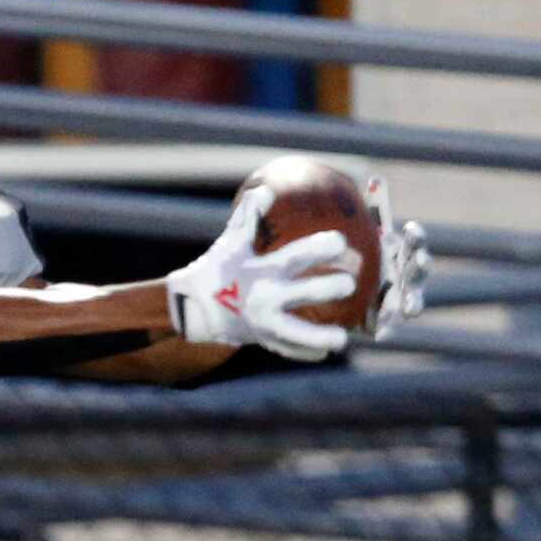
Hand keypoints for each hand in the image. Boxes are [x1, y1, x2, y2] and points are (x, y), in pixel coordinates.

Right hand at [166, 183, 359, 361]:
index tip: (341, 243)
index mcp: (262, 271)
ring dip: (322, 337)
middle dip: (333, 287)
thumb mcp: (231, 242)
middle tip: (348, 282)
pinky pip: (290, 350)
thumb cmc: (216, 270)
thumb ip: (250, 216)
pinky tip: (324, 349)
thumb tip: (266, 189)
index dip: (324, 247)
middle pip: (307, 293)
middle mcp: (265, 298)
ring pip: (299, 334)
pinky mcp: (263, 341)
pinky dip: (307, 350)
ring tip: (341, 338)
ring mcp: (265, 324)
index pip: (299, 256)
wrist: (192, 309)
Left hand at [364, 174, 431, 339]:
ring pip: (411, 303)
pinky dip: (386, 331)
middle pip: (419, 273)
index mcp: (403, 254)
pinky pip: (386, 329)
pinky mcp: (382, 324)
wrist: (347, 293)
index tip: (410, 228)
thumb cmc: (365, 257)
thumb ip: (375, 210)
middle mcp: (406, 278)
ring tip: (409, 304)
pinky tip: (380, 335)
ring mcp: (398, 301)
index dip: (416, 238)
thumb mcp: (368, 234)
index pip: (415, 244)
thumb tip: (376, 179)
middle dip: (420, 266)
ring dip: (413, 303)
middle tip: (419, 260)